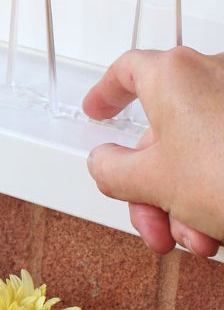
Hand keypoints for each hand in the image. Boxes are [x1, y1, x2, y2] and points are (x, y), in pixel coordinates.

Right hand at [83, 46, 221, 256]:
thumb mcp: (152, 183)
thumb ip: (110, 170)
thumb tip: (103, 164)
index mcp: (173, 75)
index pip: (125, 71)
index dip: (105, 93)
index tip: (98, 110)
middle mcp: (212, 76)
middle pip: (161, 132)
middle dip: (150, 188)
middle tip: (151, 222)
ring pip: (195, 150)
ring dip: (182, 201)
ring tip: (193, 238)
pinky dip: (214, 190)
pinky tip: (216, 228)